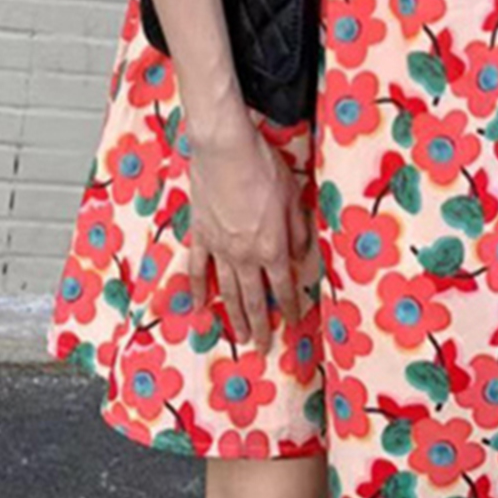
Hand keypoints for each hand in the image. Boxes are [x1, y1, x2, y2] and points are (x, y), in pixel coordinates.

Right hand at [186, 118, 312, 354]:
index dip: (288, 308)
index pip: (282, 287)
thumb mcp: (293, 197)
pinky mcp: (199, 234)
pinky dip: (197, 290)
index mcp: (272, 248)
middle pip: (253, 299)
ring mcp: (219, 247)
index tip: (292, 325)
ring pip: (226, 291)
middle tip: (262, 348)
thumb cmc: (264, 168)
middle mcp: (245, 255)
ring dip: (233, 316)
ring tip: (237, 338)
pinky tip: (200, 306)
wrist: (224, 150)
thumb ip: (298, 231)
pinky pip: (196, 269)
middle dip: (260, 326)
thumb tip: (300, 257)